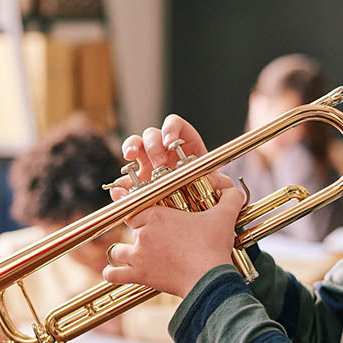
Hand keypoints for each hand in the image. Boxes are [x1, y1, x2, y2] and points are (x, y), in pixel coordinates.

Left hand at [103, 114, 244, 296]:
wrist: (208, 278)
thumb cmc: (214, 247)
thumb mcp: (224, 217)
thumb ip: (230, 198)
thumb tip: (234, 190)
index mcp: (158, 215)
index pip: (137, 209)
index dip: (143, 215)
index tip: (151, 221)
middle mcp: (143, 233)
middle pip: (131, 230)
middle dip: (140, 235)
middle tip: (156, 242)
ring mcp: (138, 254)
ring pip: (118, 251)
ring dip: (124, 254)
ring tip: (135, 257)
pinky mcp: (138, 275)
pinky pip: (113, 274)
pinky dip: (111, 274)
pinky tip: (112, 273)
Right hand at [112, 114, 231, 192]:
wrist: (189, 217)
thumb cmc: (201, 194)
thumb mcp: (211, 187)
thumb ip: (217, 183)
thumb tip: (223, 183)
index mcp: (183, 145)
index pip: (174, 125)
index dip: (171, 128)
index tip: (170, 141)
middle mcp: (163, 150)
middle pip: (152, 134)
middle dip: (153, 145)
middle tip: (159, 163)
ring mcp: (146, 164)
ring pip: (134, 145)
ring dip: (131, 147)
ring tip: (130, 157)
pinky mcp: (134, 182)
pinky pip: (122, 177)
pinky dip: (120, 182)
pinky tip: (121, 187)